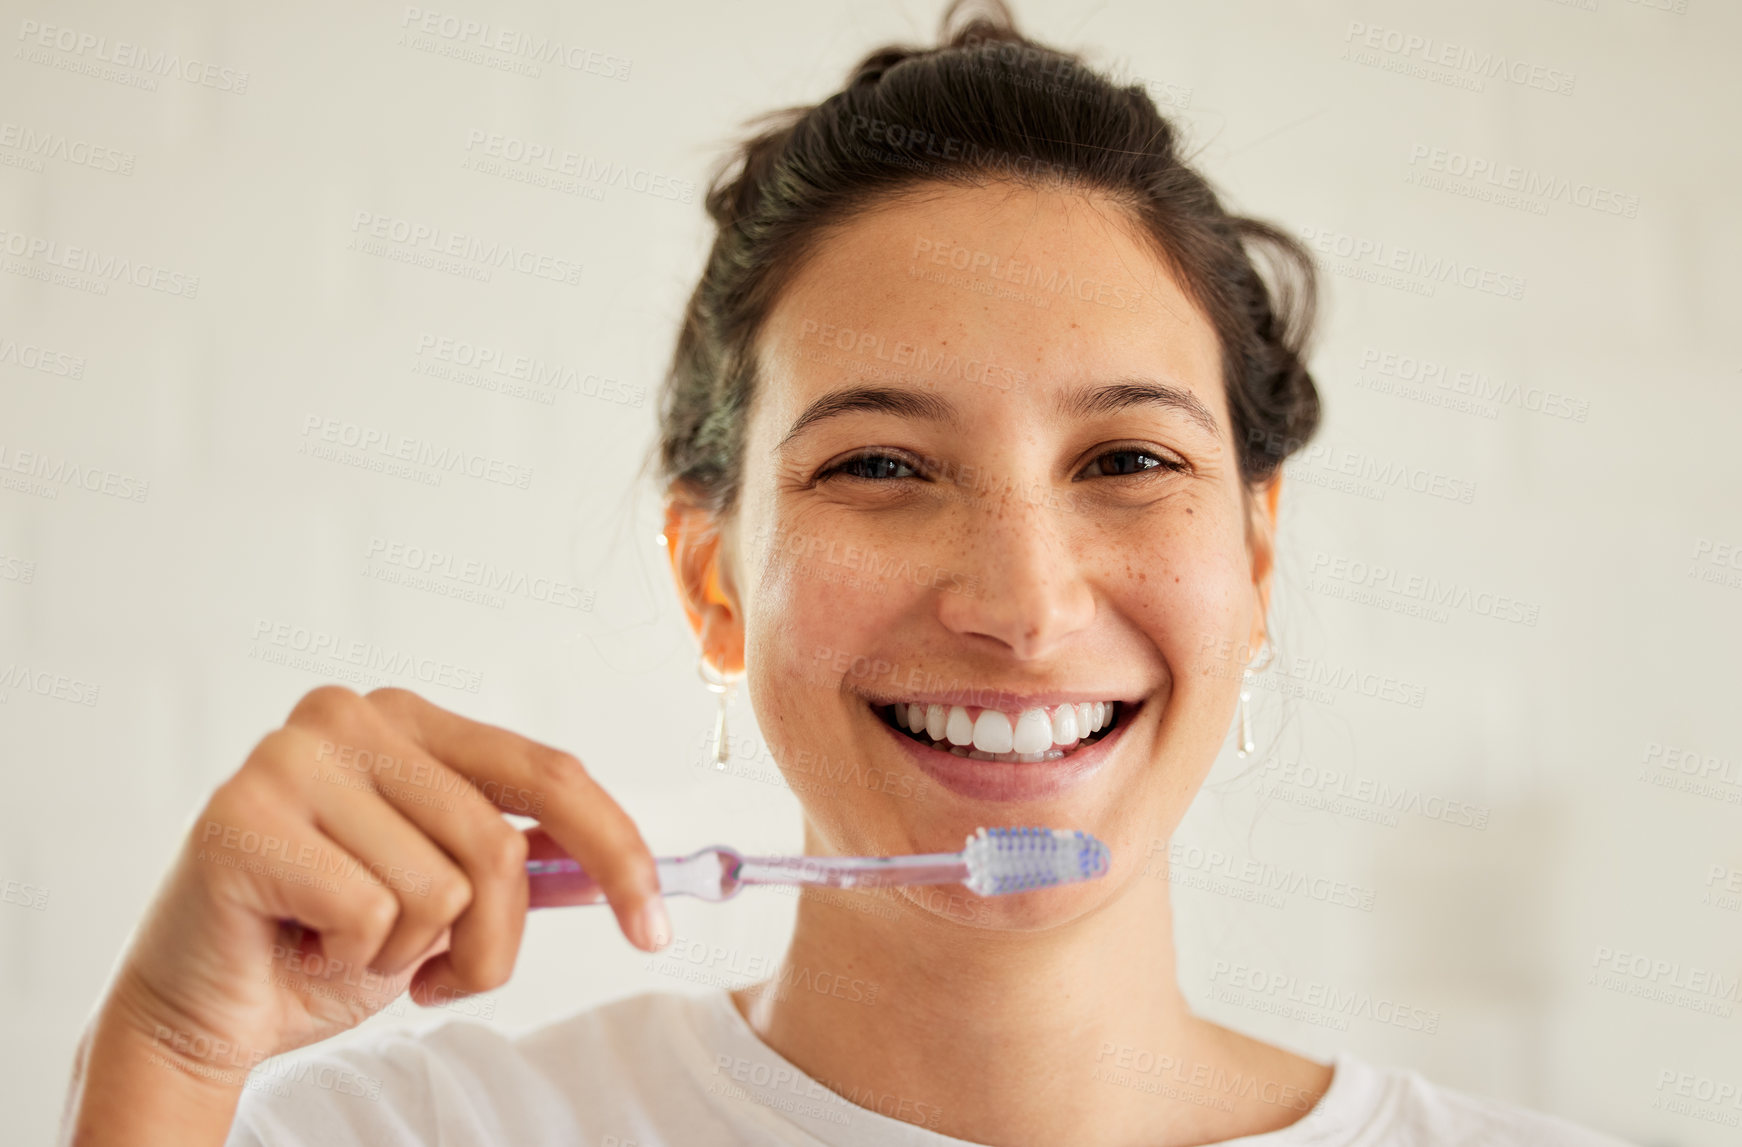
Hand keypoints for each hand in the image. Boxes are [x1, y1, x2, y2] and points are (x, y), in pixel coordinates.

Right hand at [63, 685, 667, 1143]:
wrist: (206, 1008)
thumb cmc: (327, 942)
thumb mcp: (447, 893)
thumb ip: (518, 858)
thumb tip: (623, 869)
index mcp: (410, 720)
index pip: (547, 772)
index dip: (616, 850)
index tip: (654, 925)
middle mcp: (351, 716)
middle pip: (499, 845)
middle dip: (491, 941)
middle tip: (439, 974)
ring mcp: (292, 758)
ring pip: (439, 887)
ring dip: (411, 953)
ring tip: (348, 945)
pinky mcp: (243, 817)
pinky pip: (370, 912)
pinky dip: (351, 959)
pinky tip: (302, 943)